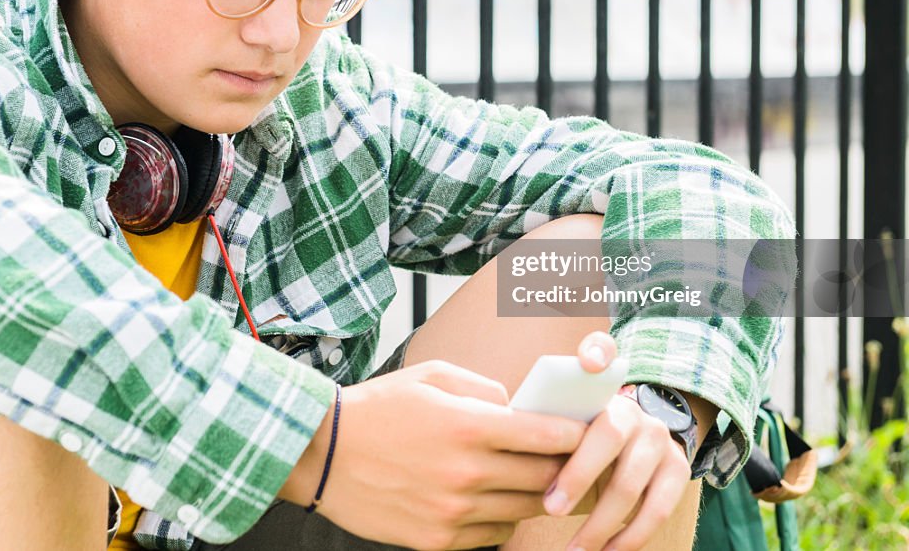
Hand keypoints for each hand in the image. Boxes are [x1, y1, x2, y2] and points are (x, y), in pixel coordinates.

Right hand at [279, 359, 585, 549]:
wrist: (323, 453)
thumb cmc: (380, 407)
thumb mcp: (432, 376)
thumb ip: (484, 389)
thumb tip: (520, 408)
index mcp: (468, 425)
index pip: (547, 435)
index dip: (576, 434)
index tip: (586, 431)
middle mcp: (467, 472)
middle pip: (545, 478)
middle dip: (566, 467)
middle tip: (573, 458)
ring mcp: (454, 511)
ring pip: (524, 510)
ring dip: (537, 494)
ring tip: (536, 479)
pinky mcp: (439, 539)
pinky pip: (494, 533)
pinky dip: (503, 517)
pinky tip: (494, 498)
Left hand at [542, 331, 693, 550]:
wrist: (638, 437)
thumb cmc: (582, 434)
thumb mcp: (568, 418)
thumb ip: (550, 419)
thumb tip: (511, 434)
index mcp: (604, 391)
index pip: (602, 355)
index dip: (599, 351)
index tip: (588, 365)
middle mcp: (637, 412)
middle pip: (609, 438)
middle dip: (577, 478)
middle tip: (550, 509)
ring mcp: (661, 441)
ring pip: (631, 486)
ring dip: (600, 525)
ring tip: (575, 550)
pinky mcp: (680, 469)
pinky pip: (657, 511)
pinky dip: (629, 538)